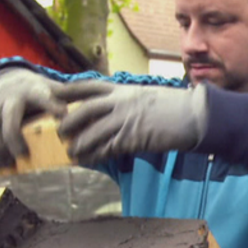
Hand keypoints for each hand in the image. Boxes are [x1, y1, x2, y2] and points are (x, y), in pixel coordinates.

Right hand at [0, 68, 67, 167]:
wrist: (11, 82)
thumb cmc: (39, 94)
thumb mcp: (55, 93)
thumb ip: (71, 102)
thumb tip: (95, 114)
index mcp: (33, 91)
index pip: (44, 98)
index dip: (52, 107)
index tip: (62, 118)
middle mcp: (10, 97)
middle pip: (9, 119)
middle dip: (13, 140)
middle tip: (22, 157)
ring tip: (7, 166)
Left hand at [56, 81, 208, 163]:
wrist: (194, 115)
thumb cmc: (174, 106)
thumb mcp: (147, 96)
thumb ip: (128, 101)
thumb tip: (116, 108)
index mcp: (124, 90)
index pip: (90, 86)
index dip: (69, 90)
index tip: (52, 92)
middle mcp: (122, 102)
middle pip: (85, 110)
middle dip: (69, 122)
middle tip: (59, 132)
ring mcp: (127, 120)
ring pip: (93, 132)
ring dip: (80, 144)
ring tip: (71, 152)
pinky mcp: (134, 138)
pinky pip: (108, 148)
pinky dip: (96, 155)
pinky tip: (88, 160)